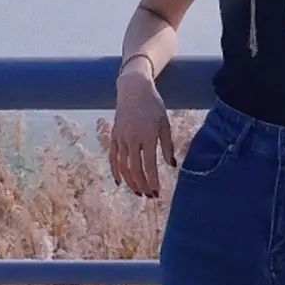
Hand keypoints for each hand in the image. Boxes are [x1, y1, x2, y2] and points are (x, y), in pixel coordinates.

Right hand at [109, 68, 174, 197]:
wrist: (133, 89)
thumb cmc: (153, 106)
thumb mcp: (165, 123)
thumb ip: (167, 145)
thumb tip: (172, 166)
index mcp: (147, 136)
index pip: (149, 166)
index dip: (152, 181)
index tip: (157, 192)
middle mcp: (132, 138)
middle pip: (135, 169)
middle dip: (142, 185)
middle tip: (149, 195)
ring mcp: (121, 138)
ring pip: (123, 166)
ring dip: (130, 182)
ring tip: (138, 192)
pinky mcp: (114, 136)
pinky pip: (112, 157)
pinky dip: (115, 171)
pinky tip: (119, 182)